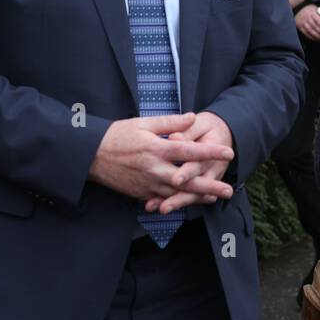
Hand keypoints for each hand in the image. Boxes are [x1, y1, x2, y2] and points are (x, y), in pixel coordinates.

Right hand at [89, 113, 233, 203]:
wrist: (90, 156)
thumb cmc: (117, 136)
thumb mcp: (143, 123)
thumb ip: (170, 123)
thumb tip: (193, 117)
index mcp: (157, 149)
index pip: (190, 152)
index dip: (211, 153)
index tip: (229, 153)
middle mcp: (155, 169)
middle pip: (188, 181)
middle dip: (210, 186)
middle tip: (229, 191)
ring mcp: (147, 184)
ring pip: (177, 194)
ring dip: (196, 197)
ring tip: (214, 198)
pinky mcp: (141, 193)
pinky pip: (162, 199)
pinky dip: (177, 201)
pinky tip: (189, 202)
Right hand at [295, 4, 319, 40]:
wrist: (297, 8)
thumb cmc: (308, 8)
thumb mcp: (315, 8)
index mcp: (311, 13)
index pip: (317, 20)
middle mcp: (306, 18)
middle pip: (315, 27)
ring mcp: (302, 23)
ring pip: (310, 31)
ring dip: (318, 36)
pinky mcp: (300, 27)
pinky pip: (306, 34)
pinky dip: (312, 37)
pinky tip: (317, 39)